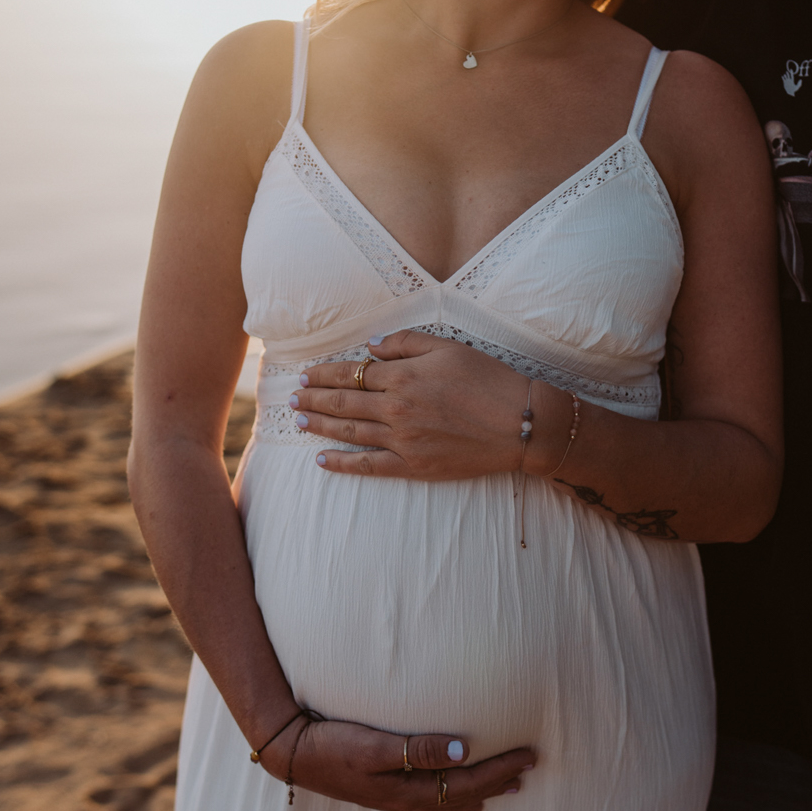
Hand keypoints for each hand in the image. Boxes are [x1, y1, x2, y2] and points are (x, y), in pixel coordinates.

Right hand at [260, 715, 534, 810]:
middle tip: (530, 768)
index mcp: (408, 790)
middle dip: (498, 781)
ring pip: (449, 798)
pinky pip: (432, 797)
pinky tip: (456, 791)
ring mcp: (395, 797)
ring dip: (481, 791)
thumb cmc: (332, 744)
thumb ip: (416, 749)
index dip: (500, 770)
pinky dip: (454, 795)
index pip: (467, 782)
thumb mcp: (373, 746)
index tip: (529, 755)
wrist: (293, 753)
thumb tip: (462, 751)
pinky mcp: (385, 789)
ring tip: (507, 787)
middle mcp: (406, 799)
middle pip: (464, 794)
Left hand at [290, 331, 568, 478]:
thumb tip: (370, 347)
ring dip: (320, 425)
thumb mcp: (448, 347)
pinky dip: (342, 464)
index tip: (306, 373)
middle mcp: (395, 408)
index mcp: (402, 376)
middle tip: (291, 398)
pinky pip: (368, 466)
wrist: (520, 423)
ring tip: (298, 421)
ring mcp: (401, 440)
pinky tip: (322, 460)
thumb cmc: (488, 379)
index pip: (352, 373)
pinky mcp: (412, 466)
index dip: (325, 373)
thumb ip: (404, 343)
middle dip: (313, 398)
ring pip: (349, 431)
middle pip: (343, 401)